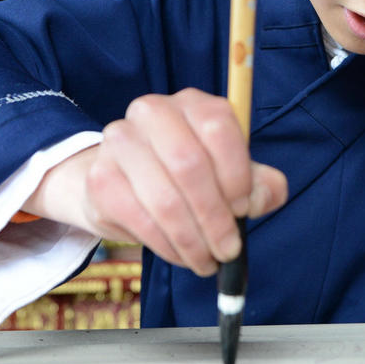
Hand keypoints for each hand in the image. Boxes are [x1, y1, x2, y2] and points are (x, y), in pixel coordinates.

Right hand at [23, 89, 286, 276]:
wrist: (125, 183)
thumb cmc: (191, 178)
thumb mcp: (232, 176)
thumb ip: (260, 185)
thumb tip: (264, 197)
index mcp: (193, 103)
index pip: (218, 127)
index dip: (236, 173)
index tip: (244, 209)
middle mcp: (153, 112)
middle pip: (189, 165)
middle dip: (214, 217)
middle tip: (227, 249)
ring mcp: (120, 141)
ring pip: (164, 199)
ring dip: (192, 240)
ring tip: (207, 260)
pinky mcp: (100, 177)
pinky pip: (139, 220)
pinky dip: (167, 246)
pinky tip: (181, 255)